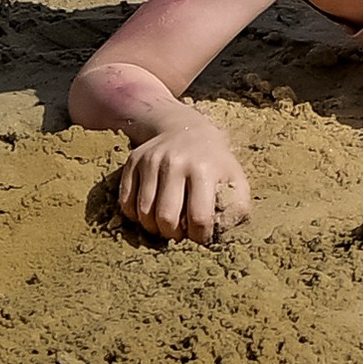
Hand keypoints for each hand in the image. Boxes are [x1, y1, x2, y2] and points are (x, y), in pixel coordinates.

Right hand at [117, 117, 250, 244]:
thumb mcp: (233, 177)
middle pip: (166, 218)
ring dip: (153, 227)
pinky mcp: (133, 162)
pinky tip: (150, 210)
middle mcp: (175, 162)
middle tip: (179, 232)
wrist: (185, 127)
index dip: (200, 236)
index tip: (201, 237)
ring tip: (166, 222)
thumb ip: (236, 206)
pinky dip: (136, 215)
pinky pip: (126, 202)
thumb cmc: (212, 161)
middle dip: (173, 234)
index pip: (199, 218)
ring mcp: (152, 160)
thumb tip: (227, 234)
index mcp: (204, 168)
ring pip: (144, 213)